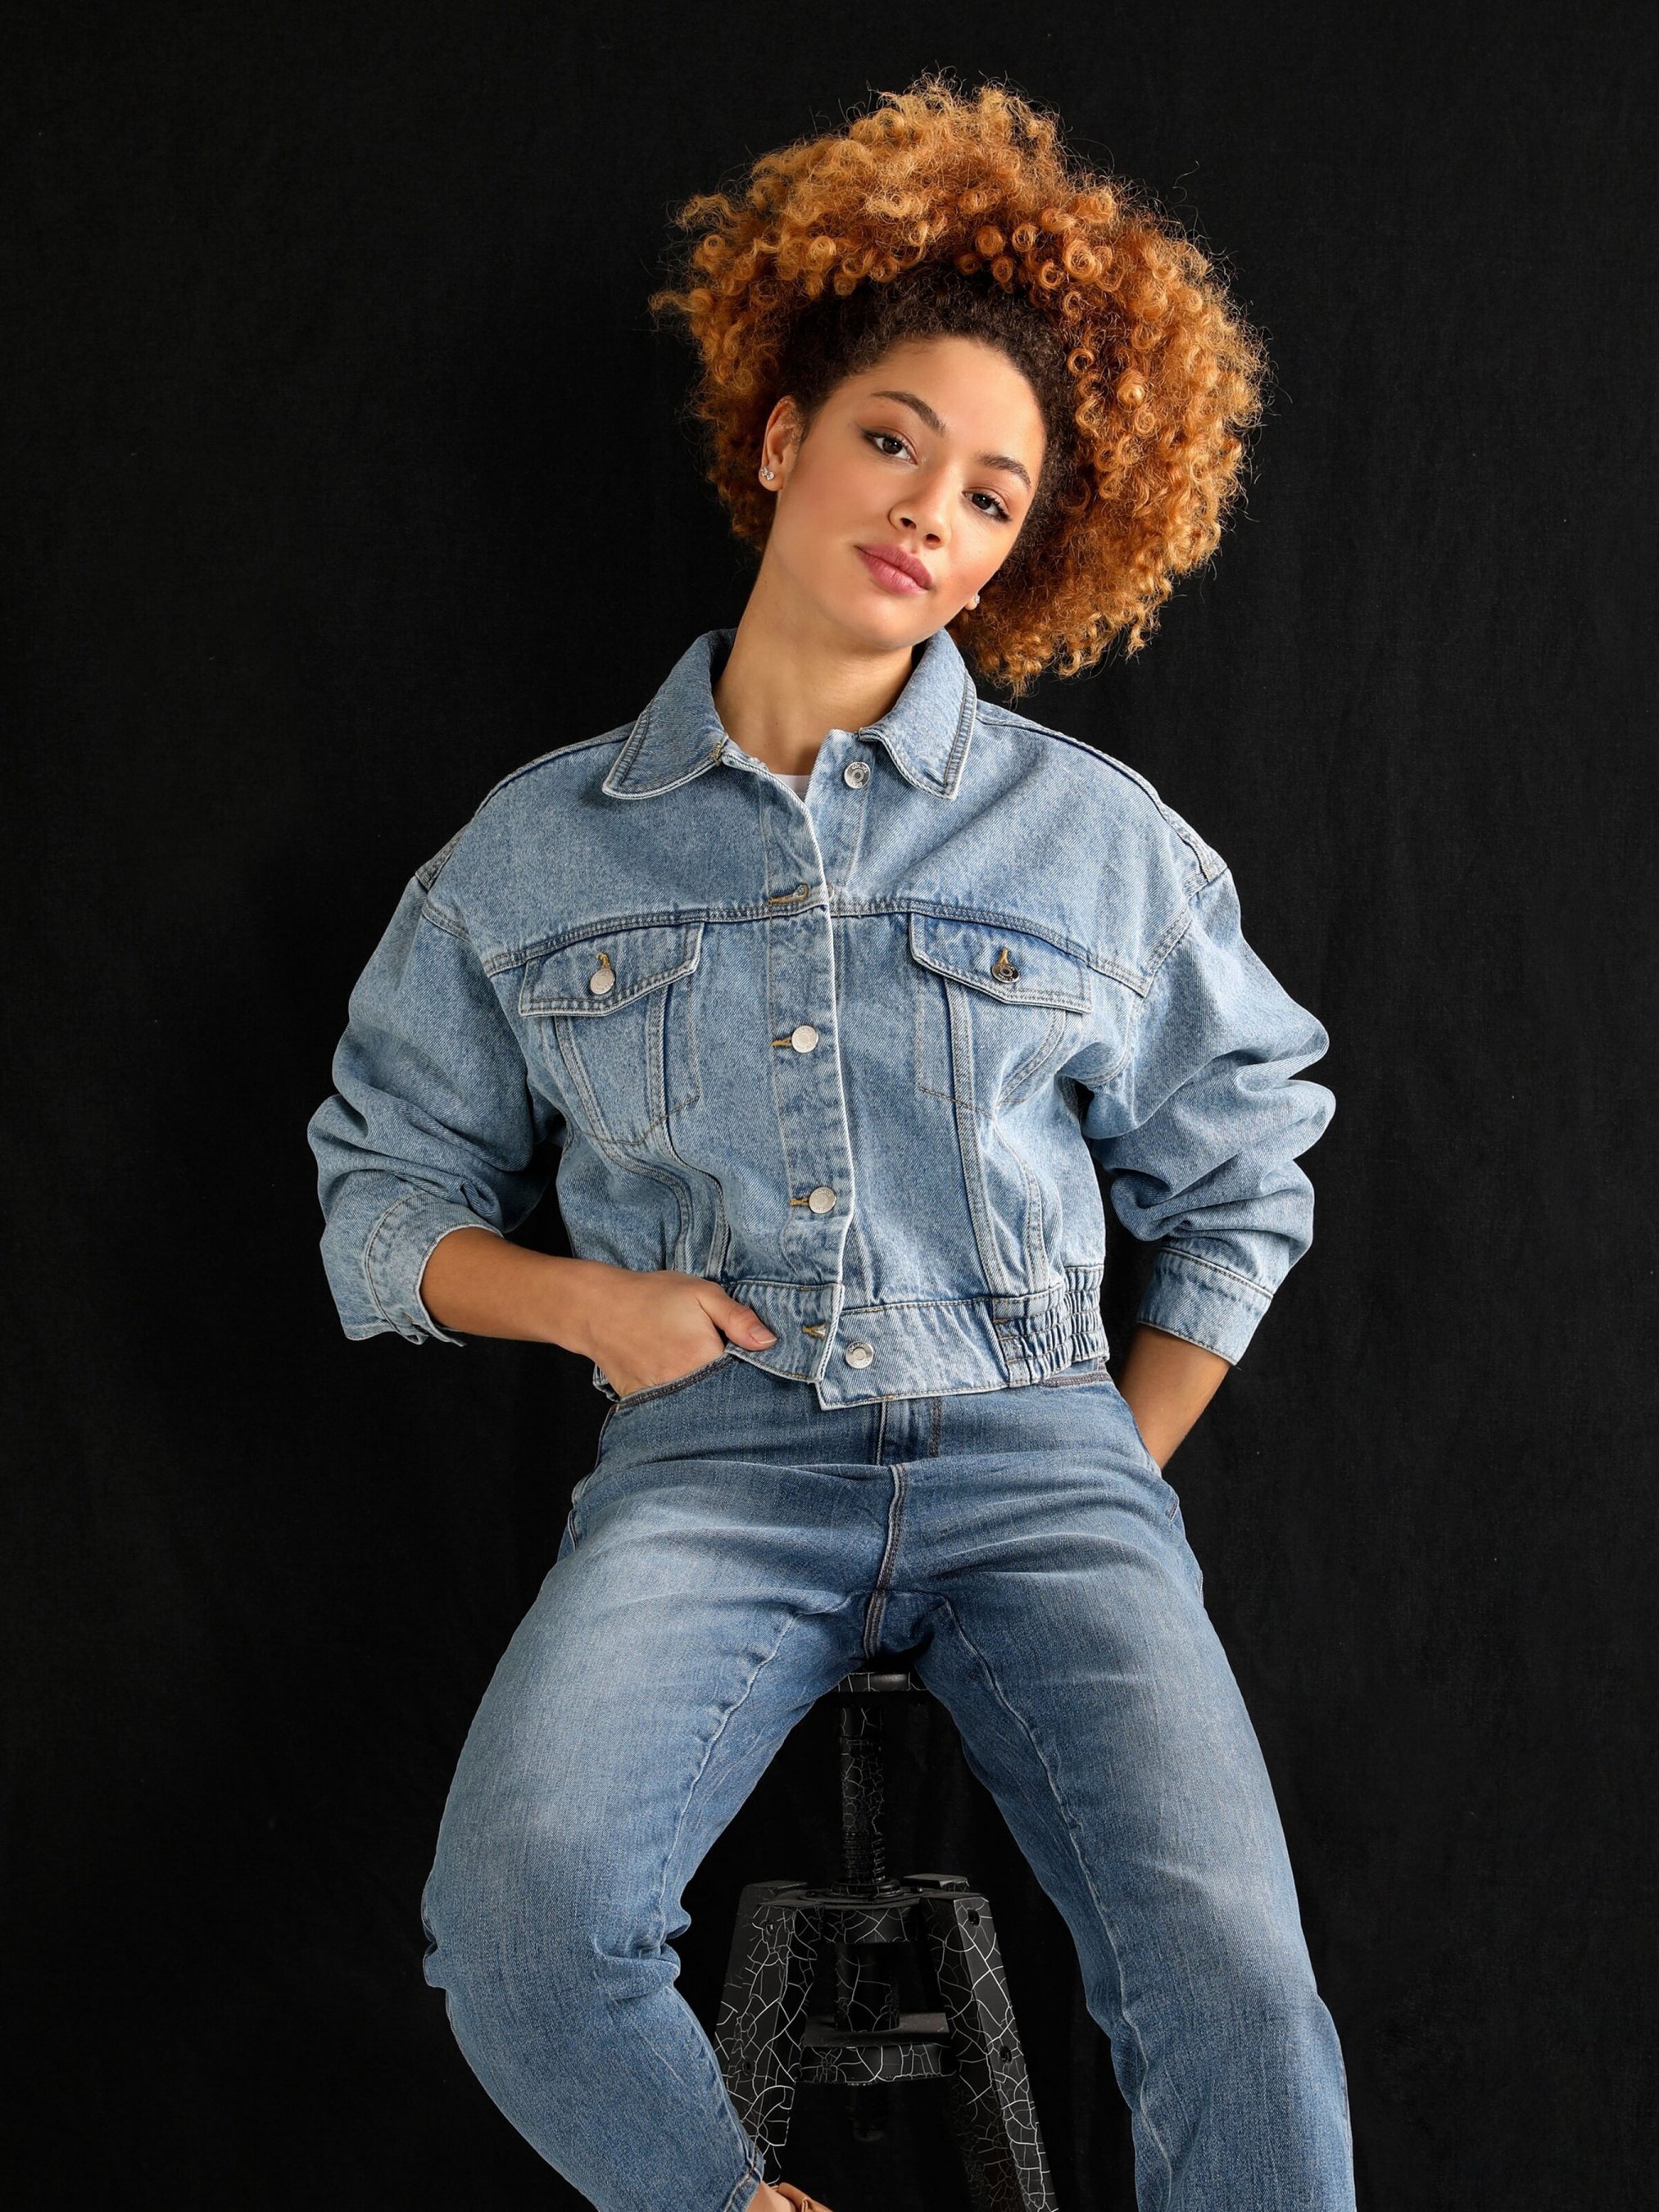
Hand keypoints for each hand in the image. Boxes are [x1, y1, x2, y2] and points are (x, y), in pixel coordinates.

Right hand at [574, 1266, 777, 1397]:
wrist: (598, 1307)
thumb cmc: (653, 1296)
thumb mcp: (701, 1293)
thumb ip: (737, 1318)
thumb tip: (769, 1342)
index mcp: (705, 1357)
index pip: (745, 1377)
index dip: (749, 1370)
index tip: (745, 1361)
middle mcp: (684, 1385)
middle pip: (721, 1397)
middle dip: (728, 1388)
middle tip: (718, 1364)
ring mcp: (660, 1398)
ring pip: (696, 1408)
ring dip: (704, 1399)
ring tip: (694, 1372)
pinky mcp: (642, 1403)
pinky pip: (668, 1413)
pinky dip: (677, 1405)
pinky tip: (677, 1385)